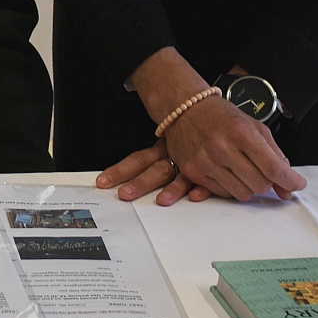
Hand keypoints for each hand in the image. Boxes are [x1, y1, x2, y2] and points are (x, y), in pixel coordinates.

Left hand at [96, 143, 210, 204]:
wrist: (214, 116)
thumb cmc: (192, 132)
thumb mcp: (170, 139)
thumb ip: (154, 155)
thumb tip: (126, 170)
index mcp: (163, 148)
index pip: (138, 160)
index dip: (120, 170)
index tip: (103, 180)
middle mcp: (175, 156)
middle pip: (154, 171)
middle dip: (139, 184)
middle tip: (125, 195)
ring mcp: (194, 165)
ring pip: (180, 177)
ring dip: (172, 190)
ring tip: (162, 201)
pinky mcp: (213, 172)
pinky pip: (208, 181)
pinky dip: (202, 188)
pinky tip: (196, 196)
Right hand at [101, 48, 306, 205]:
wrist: (184, 108)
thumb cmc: (221, 116)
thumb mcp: (253, 127)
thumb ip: (275, 156)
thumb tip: (288, 187)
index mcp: (242, 132)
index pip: (273, 168)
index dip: (290, 181)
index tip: (297, 185)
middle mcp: (223, 148)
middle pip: (260, 185)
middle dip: (267, 182)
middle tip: (261, 171)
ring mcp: (206, 161)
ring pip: (243, 194)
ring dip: (248, 186)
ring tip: (242, 170)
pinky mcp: (193, 171)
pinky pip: (223, 194)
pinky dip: (230, 186)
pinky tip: (226, 171)